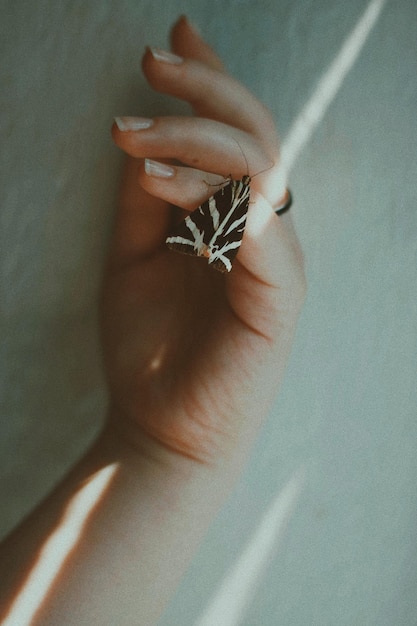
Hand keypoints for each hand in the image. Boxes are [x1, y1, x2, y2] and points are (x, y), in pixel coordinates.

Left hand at [102, 16, 305, 463]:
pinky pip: (255, 217)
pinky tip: (155, 179)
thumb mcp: (134, 255)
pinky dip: (207, 187)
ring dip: (197, 134)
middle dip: (206, 89)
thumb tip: (142, 136)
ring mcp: (278, 259)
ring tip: (131, 129)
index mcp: (235, 222)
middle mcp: (264, 232)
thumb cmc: (151, 348)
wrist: (161, 427)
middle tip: (154, 61)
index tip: (174, 39)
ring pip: (260, 165)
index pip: (234, 138)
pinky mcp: (280, 290)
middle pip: (256, 136)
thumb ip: (146, 198)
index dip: (212, 82)